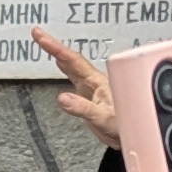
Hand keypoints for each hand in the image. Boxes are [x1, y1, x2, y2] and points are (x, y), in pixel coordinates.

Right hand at [32, 29, 119, 149]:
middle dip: (54, 46)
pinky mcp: (91, 98)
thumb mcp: (102, 118)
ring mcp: (92, 89)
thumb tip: (62, 98)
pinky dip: (66, 68)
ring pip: (73, 66)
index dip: (56, 48)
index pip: (73, 60)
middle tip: (38, 34)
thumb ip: (83, 108)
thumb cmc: (124, 126)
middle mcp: (94, 82)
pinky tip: (62, 66)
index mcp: (97, 82)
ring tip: (47, 43)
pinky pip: (75, 77)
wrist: (133, 137)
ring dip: (59, 54)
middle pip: (71, 59)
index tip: (42, 38)